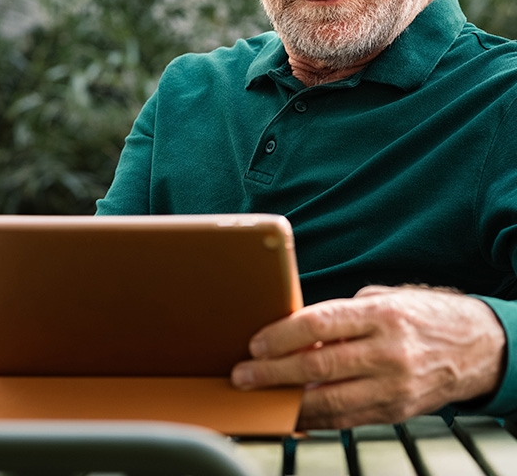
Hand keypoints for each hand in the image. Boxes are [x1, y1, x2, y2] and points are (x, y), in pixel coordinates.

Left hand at [231, 285, 505, 428]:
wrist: (473, 346)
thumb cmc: (421, 315)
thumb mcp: (383, 299)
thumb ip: (342, 315)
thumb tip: (296, 329)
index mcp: (381, 315)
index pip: (320, 324)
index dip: (282, 335)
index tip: (256, 343)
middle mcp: (388, 352)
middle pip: (319, 366)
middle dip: (274, 372)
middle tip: (244, 374)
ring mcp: (393, 386)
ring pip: (330, 401)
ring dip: (288, 401)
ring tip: (260, 396)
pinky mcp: (396, 411)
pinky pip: (347, 419)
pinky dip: (315, 419)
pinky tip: (293, 414)